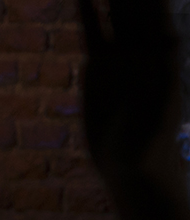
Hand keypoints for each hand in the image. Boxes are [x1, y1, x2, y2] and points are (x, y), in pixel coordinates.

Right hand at [80, 0, 179, 181]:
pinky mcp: (100, 67)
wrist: (132, 167)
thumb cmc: (152, 144)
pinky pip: (93, 31)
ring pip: (114, 10)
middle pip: (135, 2)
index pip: (156, 7)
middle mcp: (143, 46)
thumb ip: (164, 77)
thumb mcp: (160, 111)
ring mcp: (121, 54)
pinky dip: (88, 12)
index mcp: (162, 51)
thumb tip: (168, 42)